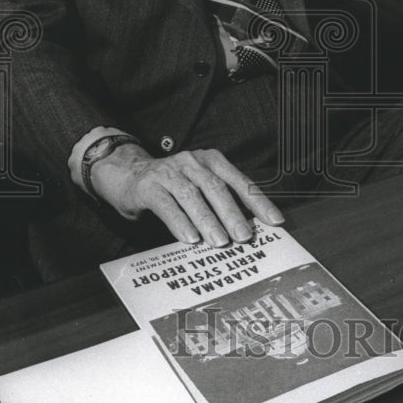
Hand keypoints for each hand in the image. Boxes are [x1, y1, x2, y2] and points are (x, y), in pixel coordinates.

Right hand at [91, 143, 283, 246]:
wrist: (127, 175)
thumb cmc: (171, 186)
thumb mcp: (198, 186)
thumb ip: (219, 202)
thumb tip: (248, 229)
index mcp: (211, 161)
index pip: (240, 181)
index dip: (258, 201)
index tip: (275, 221)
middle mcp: (192, 162)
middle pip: (217, 188)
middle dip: (233, 214)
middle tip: (245, 237)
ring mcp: (169, 172)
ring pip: (193, 196)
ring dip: (208, 220)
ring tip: (220, 242)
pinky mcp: (149, 186)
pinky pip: (167, 205)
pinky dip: (180, 223)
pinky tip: (190, 239)